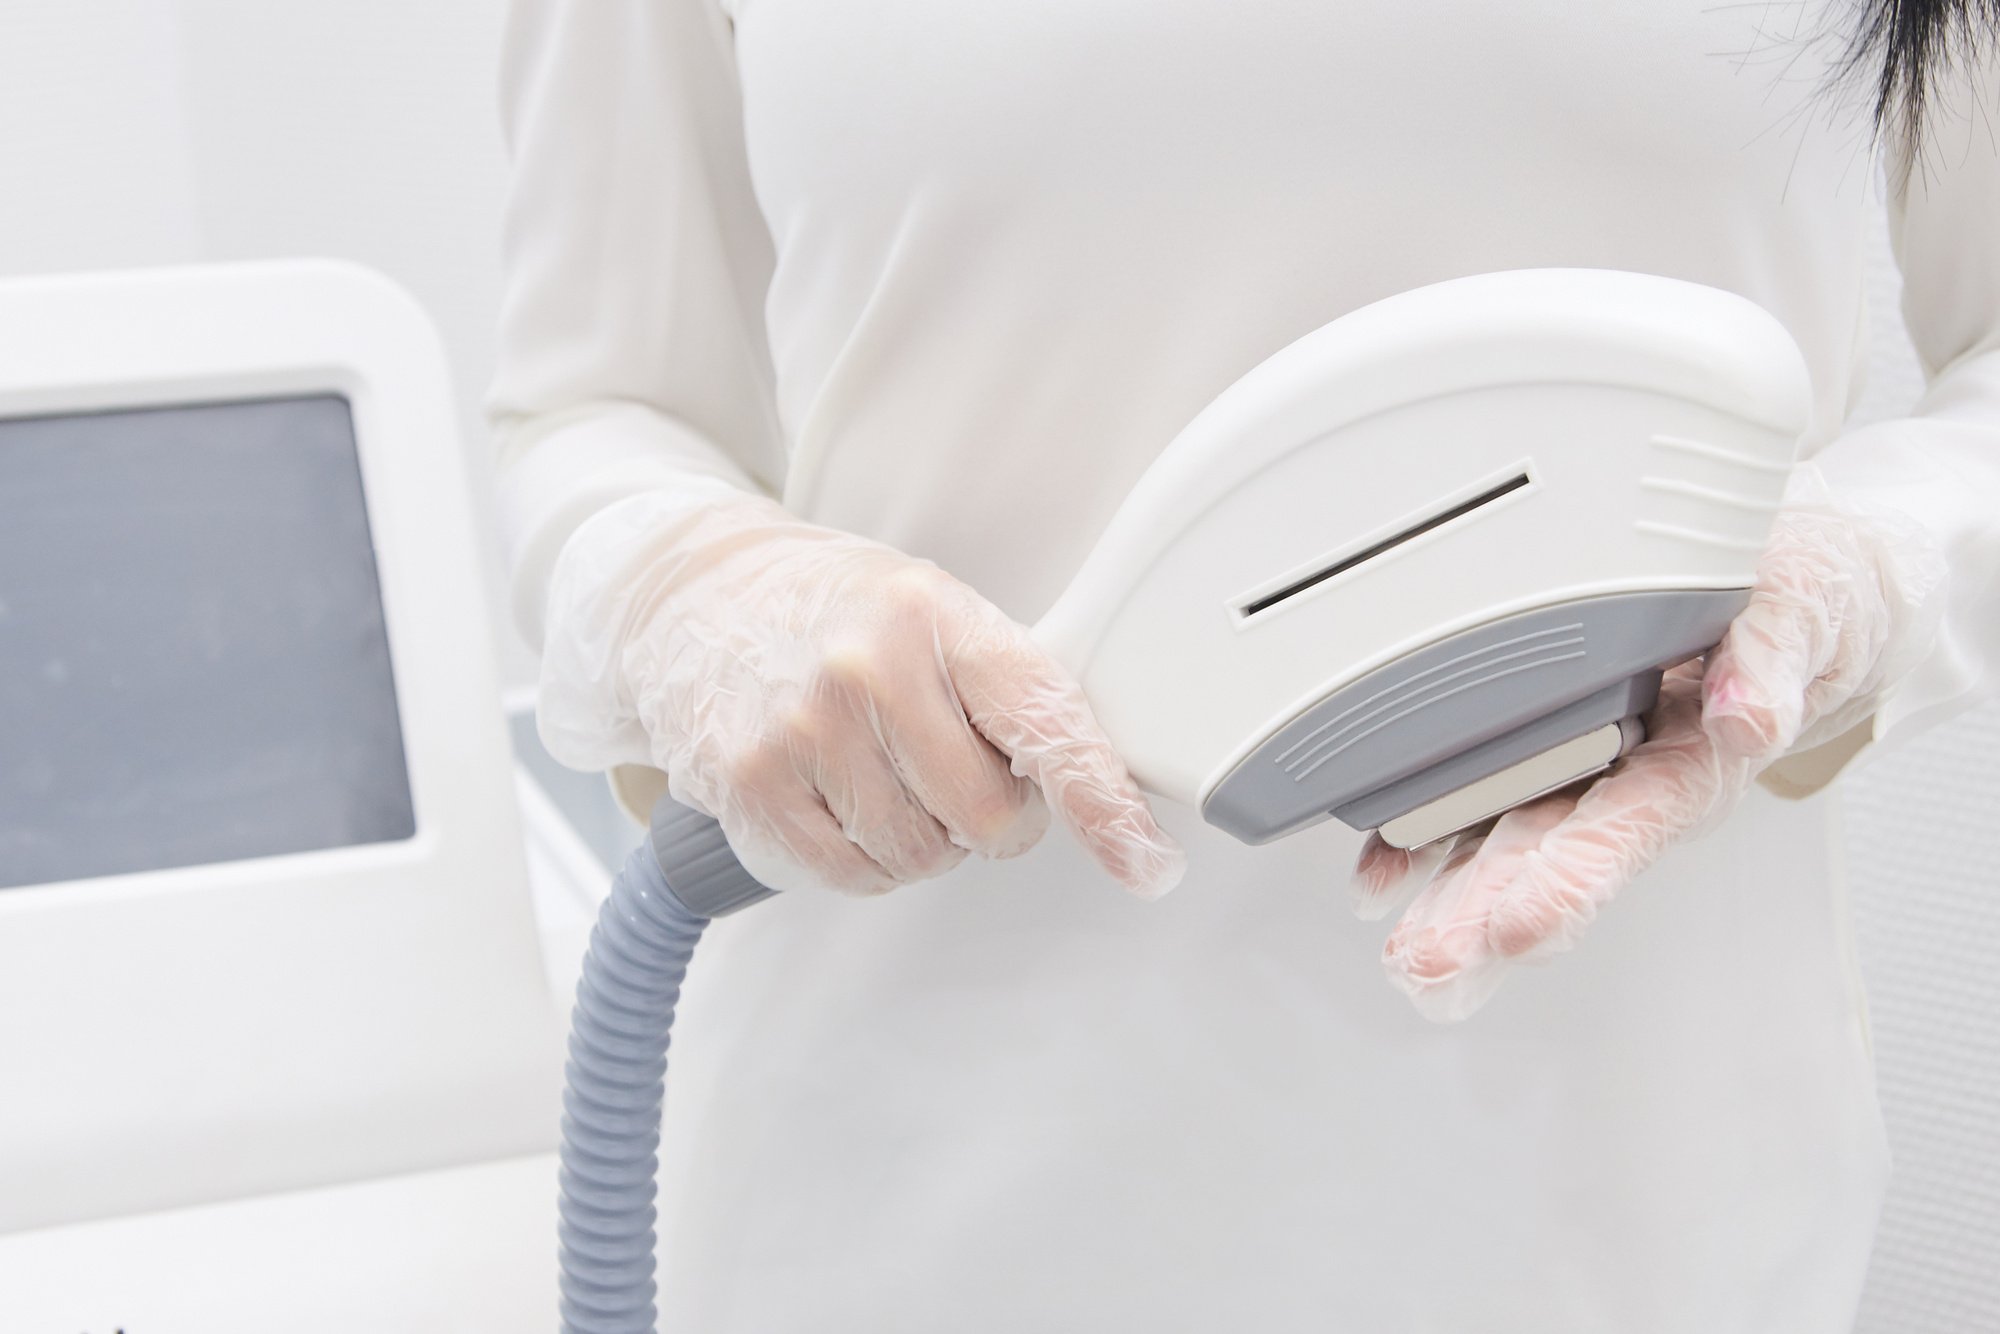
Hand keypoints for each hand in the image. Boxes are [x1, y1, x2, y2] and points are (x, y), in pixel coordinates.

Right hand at [538, 487, 1184, 897]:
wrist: (694, 594)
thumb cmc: (836, 612)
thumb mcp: (933, 610)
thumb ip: (1008, 687)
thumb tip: (1097, 782)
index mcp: (938, 615)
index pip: (1044, 721)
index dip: (1104, 804)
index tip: (1148, 863)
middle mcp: (870, 667)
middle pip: (987, 818)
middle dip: (990, 820)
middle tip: (957, 776)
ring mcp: (803, 728)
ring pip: (919, 858)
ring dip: (921, 840)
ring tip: (882, 771)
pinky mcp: (750, 784)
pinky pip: (849, 875)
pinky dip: (862, 859)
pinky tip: (841, 799)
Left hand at [1348, 482, 1945, 1020]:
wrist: (1788, 593)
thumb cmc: (1789, 610)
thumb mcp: (1798, 616)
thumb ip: (1771, 662)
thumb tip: (1748, 717)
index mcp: (1693, 758)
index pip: (1630, 825)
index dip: (1576, 876)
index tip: (1522, 926)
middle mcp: (1628, 778)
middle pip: (1551, 853)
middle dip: (1486, 911)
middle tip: (1428, 963)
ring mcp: (1580, 767)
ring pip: (1505, 837)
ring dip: (1451, 896)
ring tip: (1405, 956)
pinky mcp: (1540, 743)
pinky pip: (1475, 795)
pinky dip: (1423, 838)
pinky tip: (1381, 880)